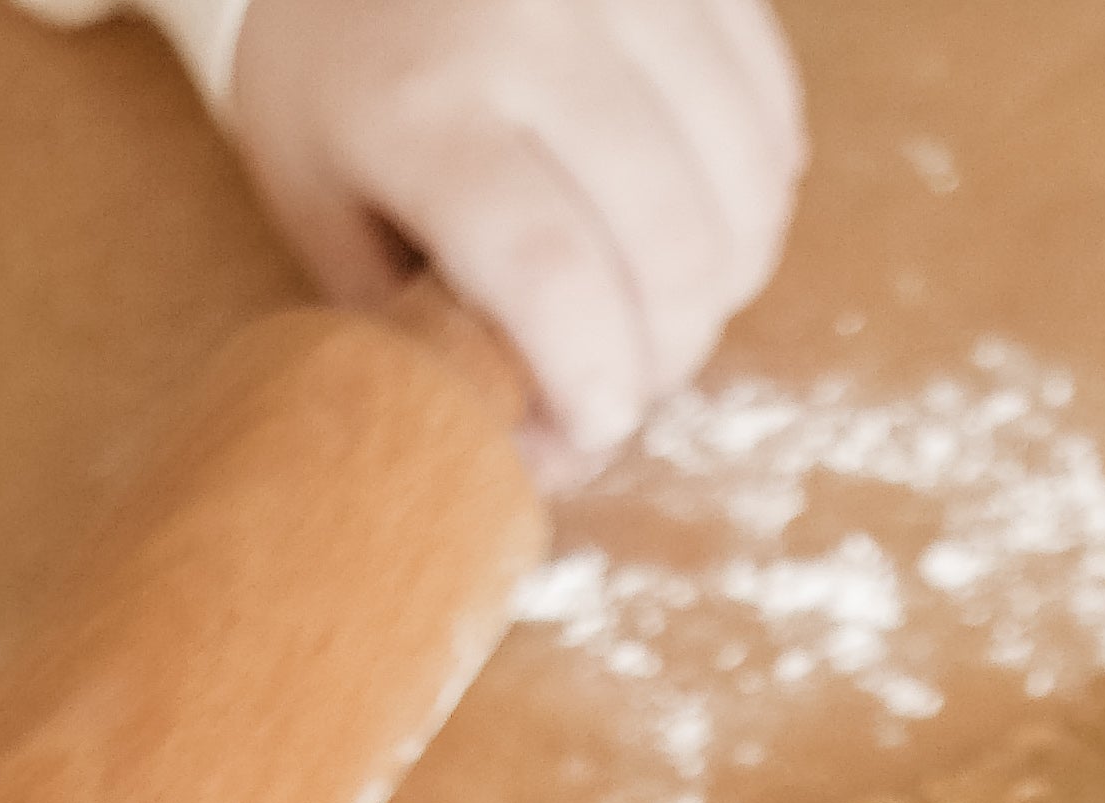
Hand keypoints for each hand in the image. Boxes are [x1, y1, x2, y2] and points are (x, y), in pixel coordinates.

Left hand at [225, 0, 803, 472]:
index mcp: (419, 104)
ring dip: (721, 283)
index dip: (597, 383)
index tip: (594, 424)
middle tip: (618, 369)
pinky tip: (694, 213)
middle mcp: (528, 22)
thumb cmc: (333, 84)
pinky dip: (752, 196)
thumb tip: (561, 457)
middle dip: (666, 352)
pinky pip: (772, 115)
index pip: (553, 274)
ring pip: (745, 189)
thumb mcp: (331, 219)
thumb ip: (435, 342)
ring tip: (658, 295)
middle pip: (671, 246)